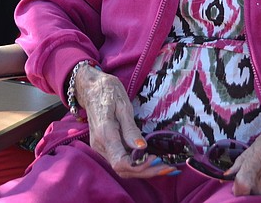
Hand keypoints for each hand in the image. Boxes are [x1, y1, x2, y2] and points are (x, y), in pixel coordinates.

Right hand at [73, 64, 176, 178]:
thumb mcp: (122, 105)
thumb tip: (142, 147)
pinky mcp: (105, 148)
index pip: (121, 162)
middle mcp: (100, 146)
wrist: (90, 88)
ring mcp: (101, 148)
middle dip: (146, 171)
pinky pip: (121, 161)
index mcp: (105, 134)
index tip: (157, 159)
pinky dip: (137, 166)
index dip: (140, 166)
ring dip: (143, 171)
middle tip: (169, 169)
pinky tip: (152, 162)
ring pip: (122, 169)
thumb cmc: (108, 92)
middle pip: (123, 170)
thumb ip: (130, 129)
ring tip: (165, 168)